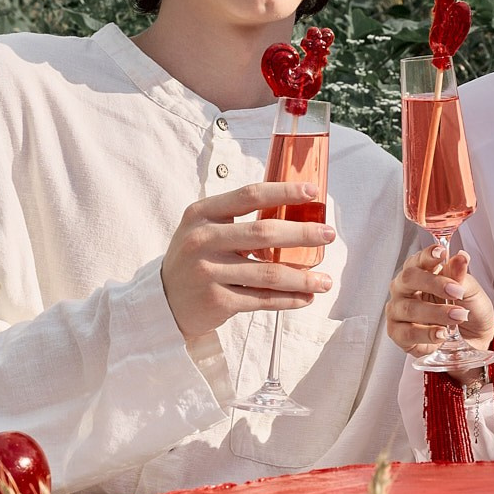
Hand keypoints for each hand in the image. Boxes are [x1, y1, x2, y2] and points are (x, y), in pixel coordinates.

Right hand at [161, 182, 335, 340]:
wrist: (164, 300)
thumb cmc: (195, 259)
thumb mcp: (205, 230)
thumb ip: (238, 221)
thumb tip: (295, 216)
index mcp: (202, 214)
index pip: (249, 196)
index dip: (283, 192)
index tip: (312, 192)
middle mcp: (202, 240)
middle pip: (263, 233)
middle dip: (302, 234)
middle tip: (328, 235)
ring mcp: (208, 272)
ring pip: (267, 273)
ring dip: (302, 277)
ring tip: (326, 280)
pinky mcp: (215, 301)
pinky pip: (261, 300)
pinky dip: (288, 299)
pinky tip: (306, 297)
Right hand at [385, 244, 493, 356]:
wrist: (473, 340)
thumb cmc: (467, 310)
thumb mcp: (471, 291)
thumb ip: (461, 276)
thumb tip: (461, 258)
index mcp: (421, 272)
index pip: (419, 259)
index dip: (428, 255)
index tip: (441, 254)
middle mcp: (405, 289)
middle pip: (409, 278)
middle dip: (434, 284)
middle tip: (457, 292)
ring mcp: (398, 311)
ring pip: (409, 308)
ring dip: (436, 313)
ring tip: (458, 316)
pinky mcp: (398, 334)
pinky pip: (407, 333)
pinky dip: (426, 334)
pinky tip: (441, 333)